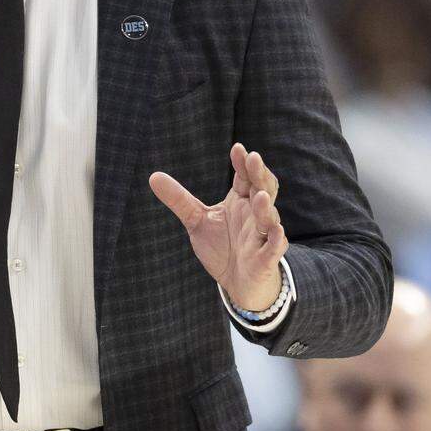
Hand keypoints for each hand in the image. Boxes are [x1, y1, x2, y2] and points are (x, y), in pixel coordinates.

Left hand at [149, 143, 287, 310]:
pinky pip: (275, 246)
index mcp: (240, 200)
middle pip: (263, 189)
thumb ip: (179, 199)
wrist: (236, 282)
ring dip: (265, 207)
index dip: (243, 163)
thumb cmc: (221, 246)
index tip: (238, 148)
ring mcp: (262, 235)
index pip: (245, 177)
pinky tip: (276, 231)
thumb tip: (153, 176)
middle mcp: (254, 214)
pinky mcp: (267, 258)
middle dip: (260, 174)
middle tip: (254, 158)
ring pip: (269, 217)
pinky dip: (277, 239)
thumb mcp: (196, 220)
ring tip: (259, 196)